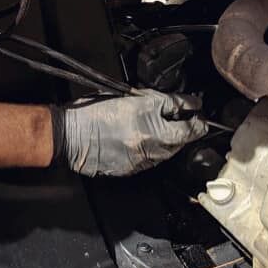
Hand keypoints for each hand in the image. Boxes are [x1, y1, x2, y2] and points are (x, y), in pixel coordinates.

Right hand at [51, 90, 208, 176]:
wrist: (69, 136)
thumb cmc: (93, 112)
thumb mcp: (127, 97)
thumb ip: (155, 102)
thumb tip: (174, 104)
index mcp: (148, 121)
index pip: (185, 120)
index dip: (195, 113)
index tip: (198, 109)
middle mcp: (149, 144)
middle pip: (182, 139)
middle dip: (187, 129)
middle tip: (189, 119)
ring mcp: (141, 159)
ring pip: (169, 152)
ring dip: (172, 141)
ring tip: (166, 130)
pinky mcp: (132, 170)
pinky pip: (152, 161)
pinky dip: (155, 151)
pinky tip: (147, 142)